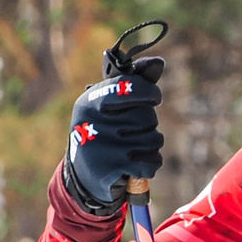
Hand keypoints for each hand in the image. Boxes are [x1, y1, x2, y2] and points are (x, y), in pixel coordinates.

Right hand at [61, 64, 164, 215]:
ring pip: (153, 140)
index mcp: (89, 102)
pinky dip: (150, 165)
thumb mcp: (110, 107)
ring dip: (151, 147)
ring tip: (134, 150)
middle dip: (148, 125)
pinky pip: (150, 162)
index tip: (154, 98)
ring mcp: (101, 146)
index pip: (129, 86)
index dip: (148, 92)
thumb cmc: (103, 134)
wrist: (83, 178)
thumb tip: (158, 62)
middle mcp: (92, 122)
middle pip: (147, 116)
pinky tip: (137, 167)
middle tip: (133, 133)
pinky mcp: (111, 170)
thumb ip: (133, 84)